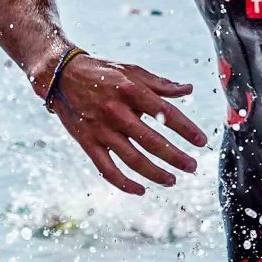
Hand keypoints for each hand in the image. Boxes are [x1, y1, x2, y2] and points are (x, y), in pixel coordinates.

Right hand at [45, 52, 209, 194]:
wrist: (60, 76)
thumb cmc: (102, 72)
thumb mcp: (131, 71)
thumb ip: (160, 84)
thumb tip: (188, 89)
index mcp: (130, 90)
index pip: (165, 113)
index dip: (186, 128)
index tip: (201, 141)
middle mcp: (116, 111)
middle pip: (152, 141)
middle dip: (175, 157)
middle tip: (192, 167)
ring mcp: (100, 129)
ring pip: (132, 159)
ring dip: (155, 173)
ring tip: (172, 180)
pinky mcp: (87, 143)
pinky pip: (107, 169)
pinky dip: (124, 184)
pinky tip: (141, 190)